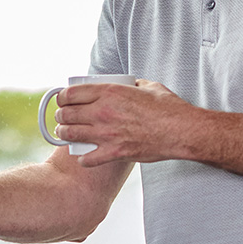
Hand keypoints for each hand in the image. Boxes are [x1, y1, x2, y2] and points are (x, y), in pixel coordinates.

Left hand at [54, 79, 196, 165]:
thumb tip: (127, 84)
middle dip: (60, 116)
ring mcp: (107, 134)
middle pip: (66, 114)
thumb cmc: (168, 109)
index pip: (71, 94)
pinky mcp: (114, 152)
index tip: (63, 101)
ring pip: (70, 135)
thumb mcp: (148, 86)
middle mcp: (103, 112)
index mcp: (109, 92)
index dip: (62, 97)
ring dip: (64, 135)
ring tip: (66, 135)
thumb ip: (132, 84)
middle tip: (63, 118)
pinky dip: (83, 159)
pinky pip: (87, 159)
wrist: (182, 131)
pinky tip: (84, 156)